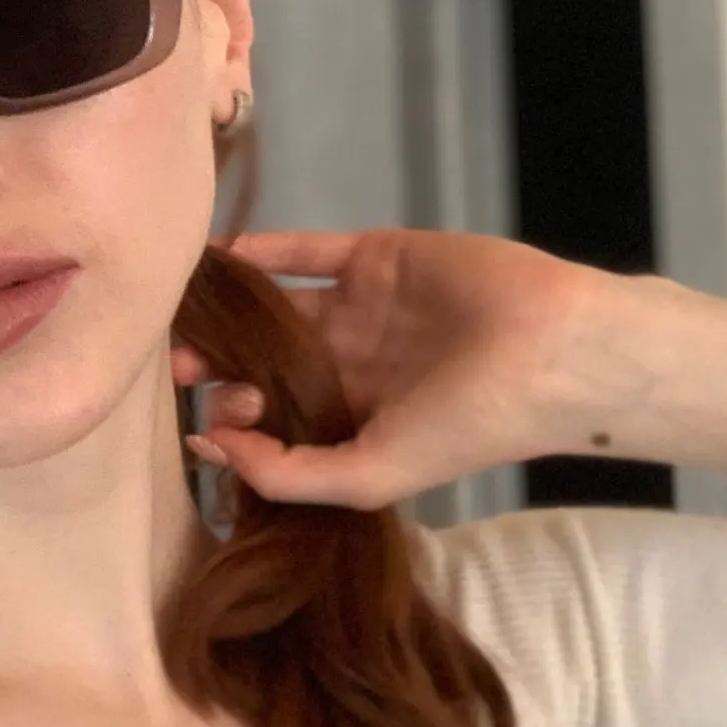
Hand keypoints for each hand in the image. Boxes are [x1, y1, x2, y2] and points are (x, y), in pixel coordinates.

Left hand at [171, 227, 602, 509]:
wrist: (549, 351)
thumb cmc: (467, 425)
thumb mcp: (370, 475)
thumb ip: (289, 474)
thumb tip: (211, 450)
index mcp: (356, 420)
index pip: (278, 421)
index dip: (237, 422)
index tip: (205, 423)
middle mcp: (353, 364)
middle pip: (266, 361)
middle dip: (220, 366)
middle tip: (177, 368)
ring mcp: (362, 307)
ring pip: (277, 306)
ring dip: (231, 311)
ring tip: (181, 316)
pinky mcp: (375, 256)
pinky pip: (306, 251)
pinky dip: (263, 250)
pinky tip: (221, 258)